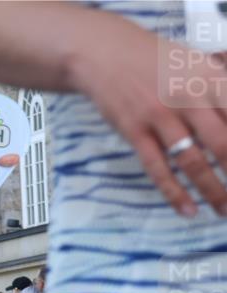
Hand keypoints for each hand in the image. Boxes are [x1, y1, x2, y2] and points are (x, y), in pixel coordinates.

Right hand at [73, 22, 226, 216]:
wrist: (105, 55)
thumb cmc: (155, 61)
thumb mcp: (197, 64)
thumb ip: (221, 89)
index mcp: (212, 78)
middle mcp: (189, 97)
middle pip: (224, 144)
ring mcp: (160, 116)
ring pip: (193, 161)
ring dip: (213, 190)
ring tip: (223, 209)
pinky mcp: (135, 131)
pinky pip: (158, 168)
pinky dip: (174, 192)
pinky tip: (187, 209)